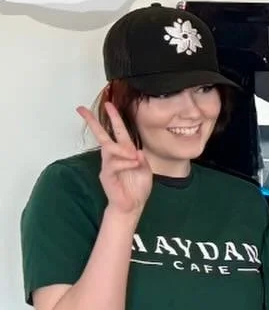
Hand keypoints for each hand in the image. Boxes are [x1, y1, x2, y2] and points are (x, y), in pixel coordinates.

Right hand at [77, 103, 152, 218]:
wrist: (133, 205)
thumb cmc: (138, 187)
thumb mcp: (145, 168)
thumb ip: (140, 157)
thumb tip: (135, 151)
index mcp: (125, 151)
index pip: (117, 130)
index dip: (113, 117)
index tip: (108, 103)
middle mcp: (113, 156)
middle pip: (101, 135)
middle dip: (92, 121)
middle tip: (81, 109)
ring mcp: (108, 165)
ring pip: (110, 149)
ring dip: (124, 151)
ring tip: (135, 158)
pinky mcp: (106, 176)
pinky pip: (114, 164)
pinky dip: (126, 163)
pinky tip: (134, 165)